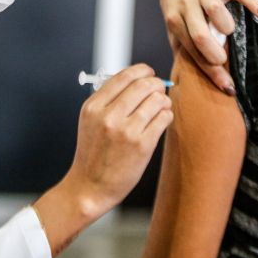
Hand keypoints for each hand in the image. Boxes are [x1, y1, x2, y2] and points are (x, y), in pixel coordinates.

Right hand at [34, 64, 172, 255]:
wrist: (90, 187)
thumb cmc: (94, 152)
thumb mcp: (91, 120)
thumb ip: (109, 99)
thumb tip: (140, 79)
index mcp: (93, 107)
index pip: (123, 76)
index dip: (142, 70)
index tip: (149, 73)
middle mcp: (108, 116)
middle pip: (143, 85)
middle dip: (156, 84)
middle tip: (159, 88)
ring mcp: (126, 131)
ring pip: (157, 100)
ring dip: (164, 100)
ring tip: (162, 106)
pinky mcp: (142, 145)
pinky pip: (164, 117)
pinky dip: (166, 114)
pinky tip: (161, 119)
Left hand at [140, 0, 257, 93]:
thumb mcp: (172, 20)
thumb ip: (180, 44)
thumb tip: (185, 75)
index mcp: (176, 22)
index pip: (192, 53)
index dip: (211, 73)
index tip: (228, 89)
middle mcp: (187, 7)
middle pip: (200, 36)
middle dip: (215, 55)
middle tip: (226, 62)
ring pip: (214, 12)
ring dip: (226, 26)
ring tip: (231, 32)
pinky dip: (250, 2)